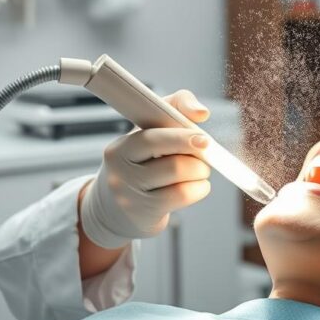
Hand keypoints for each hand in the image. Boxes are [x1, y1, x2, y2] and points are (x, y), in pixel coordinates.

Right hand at [79, 90, 212, 248]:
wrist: (114, 206)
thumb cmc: (140, 160)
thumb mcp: (150, 129)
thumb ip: (176, 106)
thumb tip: (201, 112)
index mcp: (122, 147)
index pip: (152, 139)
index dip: (182, 137)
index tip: (204, 138)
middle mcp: (122, 172)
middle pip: (172, 164)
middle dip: (197, 157)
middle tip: (206, 153)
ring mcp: (131, 196)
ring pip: (180, 181)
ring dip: (200, 172)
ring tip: (199, 169)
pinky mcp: (145, 213)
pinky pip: (183, 196)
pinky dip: (199, 188)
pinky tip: (197, 185)